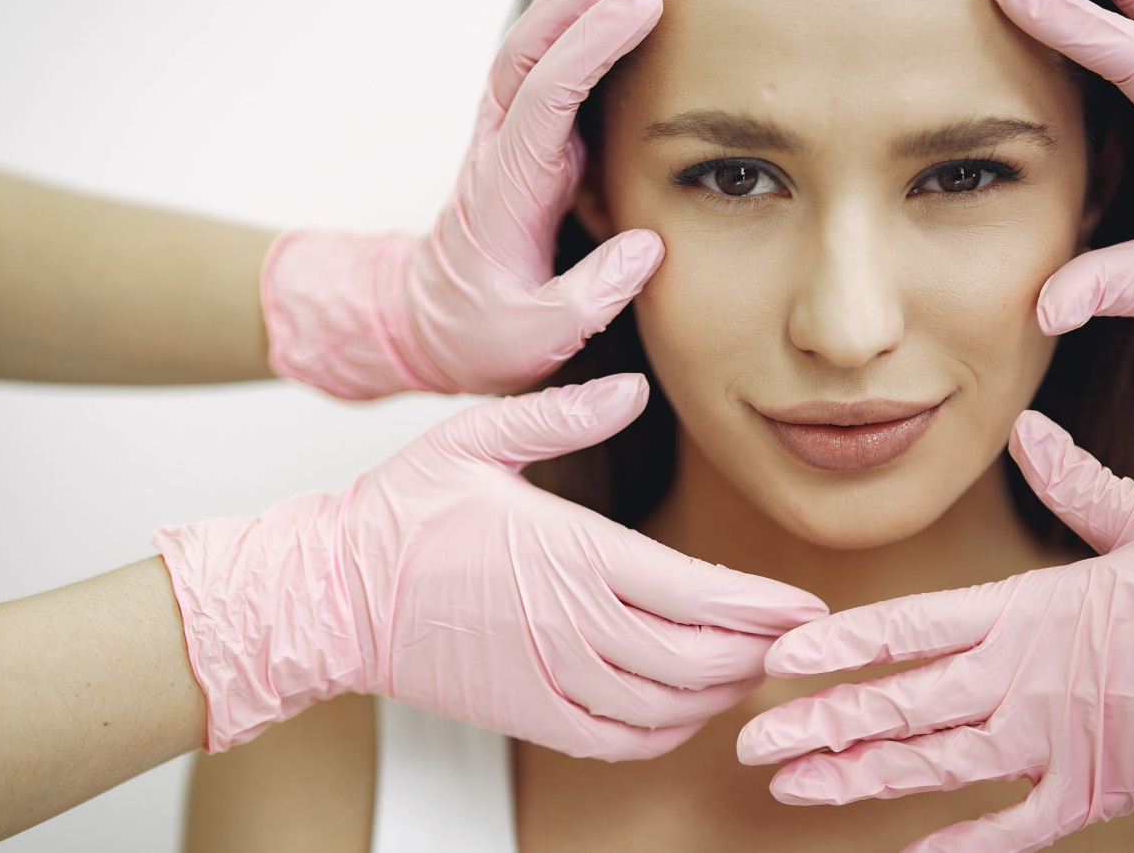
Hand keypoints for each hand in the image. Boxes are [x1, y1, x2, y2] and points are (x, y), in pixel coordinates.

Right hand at [158, 373, 828, 759]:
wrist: (329, 595)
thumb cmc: (401, 512)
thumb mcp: (475, 438)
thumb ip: (561, 414)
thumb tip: (631, 389)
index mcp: (570, 554)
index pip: (697, 592)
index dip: (763, 606)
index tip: (804, 603)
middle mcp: (571, 625)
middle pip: (699, 658)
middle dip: (760, 651)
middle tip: (797, 637)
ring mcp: (550, 679)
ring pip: (667, 705)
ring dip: (722, 692)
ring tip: (754, 667)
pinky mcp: (527, 714)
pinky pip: (618, 742)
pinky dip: (667, 733)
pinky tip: (686, 711)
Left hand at [261, 0, 667, 399]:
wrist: (428, 327)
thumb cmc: (481, 335)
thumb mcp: (534, 339)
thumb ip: (588, 297)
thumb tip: (648, 249)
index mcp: (503, 190)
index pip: (546, 95)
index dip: (593, 44)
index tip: (644, 4)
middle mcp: (498, 149)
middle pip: (529, 49)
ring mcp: (506, 139)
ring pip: (531, 48)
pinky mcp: (521, 141)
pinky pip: (543, 69)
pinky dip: (574, 27)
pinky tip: (611, 2)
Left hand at [737, 411, 1133, 851]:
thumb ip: (1080, 485)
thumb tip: (1033, 432)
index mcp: (1037, 610)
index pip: (912, 626)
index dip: (836, 644)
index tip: (777, 659)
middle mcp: (1031, 681)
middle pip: (904, 704)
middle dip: (821, 723)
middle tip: (752, 741)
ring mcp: (1060, 743)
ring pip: (937, 766)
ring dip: (860, 778)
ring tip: (795, 790)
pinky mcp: (1098, 791)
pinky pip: (1014, 826)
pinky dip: (961, 845)